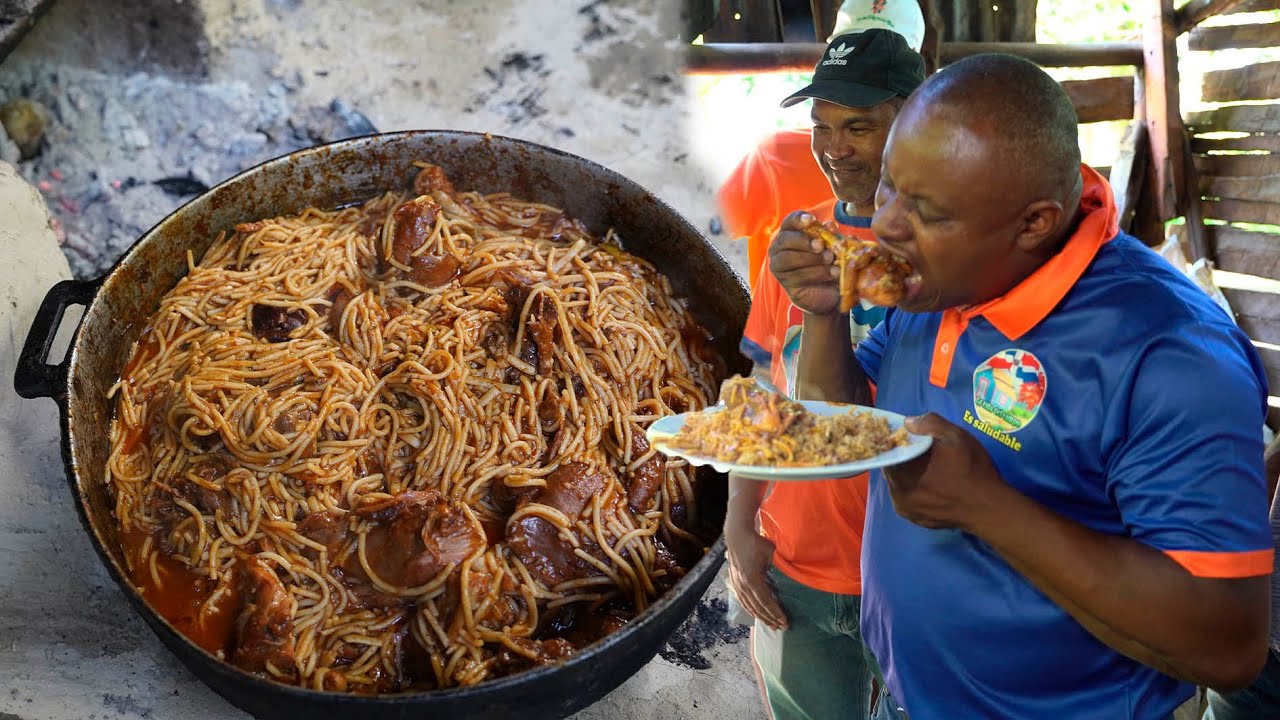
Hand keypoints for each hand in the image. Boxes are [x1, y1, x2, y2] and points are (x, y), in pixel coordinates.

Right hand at [725, 515, 787, 629]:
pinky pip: (743, 601)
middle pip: (758, 608)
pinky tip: (758, 615)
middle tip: (782, 627)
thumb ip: (782, 566)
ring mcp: (737, 585)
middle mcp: (743, 585)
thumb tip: (797, 577)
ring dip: (761, 617)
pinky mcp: (735, 583)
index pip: (766, 601)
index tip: (785, 622)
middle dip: (771, 619)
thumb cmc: (756, 542)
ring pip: (749, 607)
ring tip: (772, 625)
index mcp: (752, 579)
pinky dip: (751, 610)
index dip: (776, 613)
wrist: (737, 535)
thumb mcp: (772, 553)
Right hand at [768, 211, 840, 315]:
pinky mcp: (786, 282)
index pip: (789, 222)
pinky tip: (833, 272)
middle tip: (821, 246)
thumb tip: (829, 225)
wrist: (831, 291)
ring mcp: (779, 266)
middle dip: (804, 241)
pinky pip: (798, 275)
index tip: (812, 220)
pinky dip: (818, 273)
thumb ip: (831, 235)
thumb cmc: (830, 262)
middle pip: (785, 239)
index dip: (799, 219)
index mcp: (791, 233)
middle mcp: (779, 248)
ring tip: (831, 260)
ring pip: (789, 258)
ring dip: (812, 258)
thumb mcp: (834, 246)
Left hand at [882, 413, 1010, 531]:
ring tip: (928, 467)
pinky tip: (931, 484)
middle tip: (922, 452)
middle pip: (892, 469)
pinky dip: (915, 489)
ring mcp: (906, 510)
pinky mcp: (917, 520)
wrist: (991, 509)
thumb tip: (908, 422)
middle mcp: (898, 494)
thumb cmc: (973, 471)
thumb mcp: (956, 437)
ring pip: (899, 484)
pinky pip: (908, 499)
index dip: (897, 442)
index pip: (888, 452)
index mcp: (902, 473)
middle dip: (903, 458)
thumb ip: (930, 424)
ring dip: (908, 474)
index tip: (910, 438)